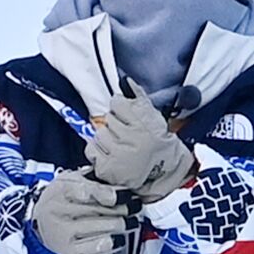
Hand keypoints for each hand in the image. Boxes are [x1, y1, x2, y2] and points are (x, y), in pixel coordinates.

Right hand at [25, 164, 140, 253]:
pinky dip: (114, 241)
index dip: (110, 194)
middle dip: (125, 208)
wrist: (38, 221)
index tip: (126, 195)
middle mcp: (61, 211)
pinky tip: (120, 237)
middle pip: (102, 210)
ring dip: (124, 224)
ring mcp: (65, 232)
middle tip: (136, 206)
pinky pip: (100, 247)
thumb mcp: (70, 180)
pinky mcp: (70, 250)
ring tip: (133, 220)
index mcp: (62, 190)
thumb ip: (92, 178)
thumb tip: (120, 177)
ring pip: (105, 228)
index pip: (88, 191)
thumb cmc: (60, 198)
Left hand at [80, 92, 196, 201]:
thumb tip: (126, 81)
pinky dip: (97, 151)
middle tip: (123, 133)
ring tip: (117, 144)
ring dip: (105, 138)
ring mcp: (118, 154)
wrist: (162, 172)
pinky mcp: (108, 168)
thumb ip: (139, 99)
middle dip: (114, 124)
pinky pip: (91, 150)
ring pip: (98, 134)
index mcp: (143, 124)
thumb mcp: (154, 119)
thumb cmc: (157, 144)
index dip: (119, 107)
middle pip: (107, 119)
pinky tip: (108, 154)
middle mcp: (130, 138)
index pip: (118, 103)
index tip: (124, 113)